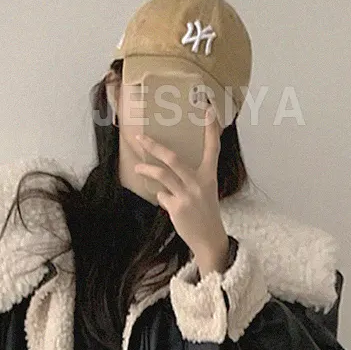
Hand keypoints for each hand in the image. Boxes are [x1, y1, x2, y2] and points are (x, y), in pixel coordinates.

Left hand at [133, 99, 229, 271]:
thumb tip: (168, 178)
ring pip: (162, 175)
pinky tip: (167, 202)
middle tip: (141, 138)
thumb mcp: (205, 193)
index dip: (211, 129)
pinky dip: (162, 197)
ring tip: (137, 167)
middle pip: (173, 158)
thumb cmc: (206, 214)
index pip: (213, 148)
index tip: (208, 109)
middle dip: (154, 146)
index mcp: (209, 176)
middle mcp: (199, 183)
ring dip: (147, 169)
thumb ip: (190, 181)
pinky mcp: (177, 207)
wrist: (209, 239)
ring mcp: (187, 195)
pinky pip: (162, 195)